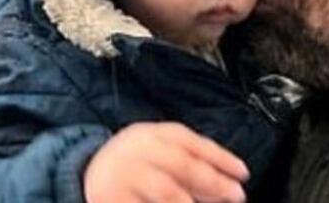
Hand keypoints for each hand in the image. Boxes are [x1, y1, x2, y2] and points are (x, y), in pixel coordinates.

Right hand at [84, 122, 249, 202]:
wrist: (85, 171)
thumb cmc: (136, 162)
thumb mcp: (160, 150)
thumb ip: (190, 162)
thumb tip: (227, 183)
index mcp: (156, 134)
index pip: (193, 143)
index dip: (221, 158)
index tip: (243, 173)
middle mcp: (141, 150)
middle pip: (183, 165)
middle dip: (214, 182)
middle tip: (237, 195)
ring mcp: (125, 175)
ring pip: (166, 191)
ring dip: (191, 201)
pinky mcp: (111, 198)